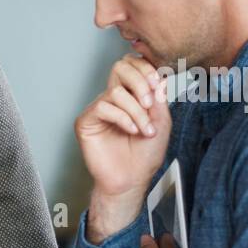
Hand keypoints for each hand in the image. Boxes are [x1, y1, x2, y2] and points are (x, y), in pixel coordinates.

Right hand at [77, 55, 171, 242]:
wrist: (131, 180)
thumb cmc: (144, 156)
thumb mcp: (161, 123)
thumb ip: (159, 99)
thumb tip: (159, 76)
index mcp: (130, 96)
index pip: (132, 66)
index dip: (145, 68)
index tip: (158, 83)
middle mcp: (112, 99)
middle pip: (119, 67)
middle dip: (140, 81)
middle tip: (150, 103)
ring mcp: (98, 110)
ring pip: (115, 91)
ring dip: (136, 110)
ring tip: (144, 129)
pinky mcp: (86, 122)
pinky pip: (103, 107)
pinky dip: (122, 118)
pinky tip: (131, 131)